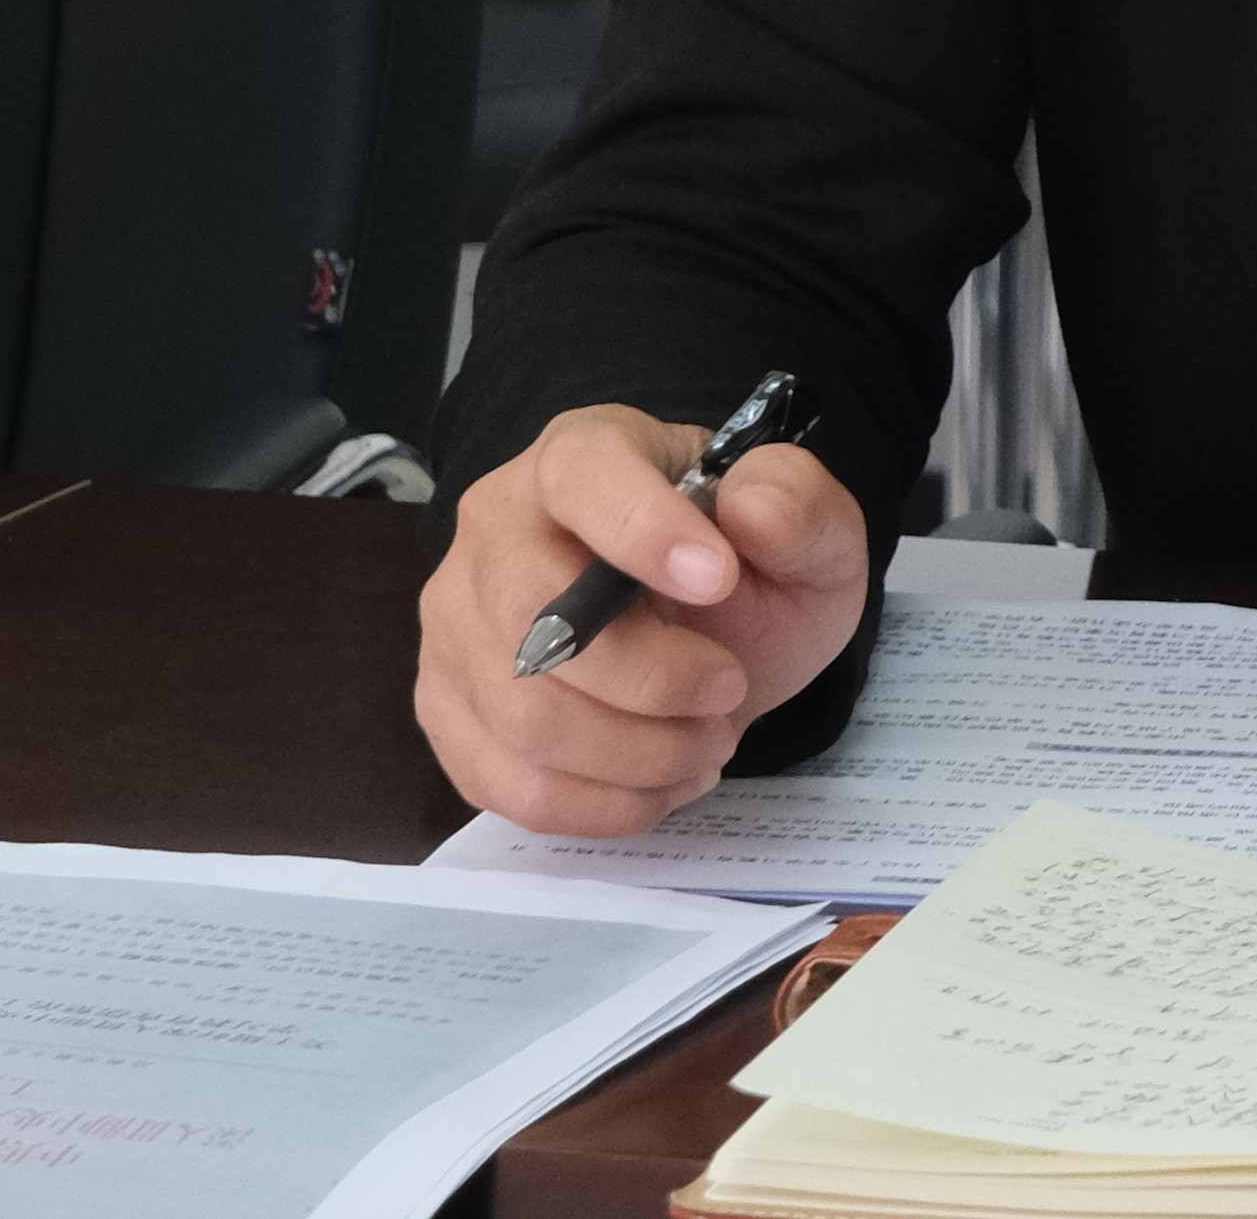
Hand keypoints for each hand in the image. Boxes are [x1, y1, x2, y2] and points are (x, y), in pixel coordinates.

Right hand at [414, 403, 869, 834]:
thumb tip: (750, 509)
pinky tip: (658, 782)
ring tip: (706, 743)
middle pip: (535, 619)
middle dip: (651, 680)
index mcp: (583, 454)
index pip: (583, 475)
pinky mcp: (447, 708)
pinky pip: (504, 782)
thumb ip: (799, 506)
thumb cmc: (747, 568)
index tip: (720, 582)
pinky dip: (599, 803)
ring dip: (636, 754)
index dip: (644, 530)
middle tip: (728, 690)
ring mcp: (456, 622)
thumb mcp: (810, 530)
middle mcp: (495, 527)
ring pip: (521, 716)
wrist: (710, 636)